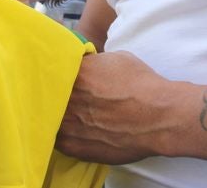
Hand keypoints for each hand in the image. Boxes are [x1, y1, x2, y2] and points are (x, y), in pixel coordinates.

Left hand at [56, 51, 179, 164]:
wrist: (159, 117)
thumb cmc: (142, 85)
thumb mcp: (115, 59)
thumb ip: (91, 63)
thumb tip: (83, 65)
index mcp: (74, 72)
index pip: (51, 69)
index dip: (57, 73)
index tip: (63, 76)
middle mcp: (65, 97)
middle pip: (48, 94)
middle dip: (55, 94)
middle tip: (70, 97)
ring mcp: (66, 124)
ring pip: (49, 118)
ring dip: (58, 115)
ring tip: (73, 115)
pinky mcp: (72, 146)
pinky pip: (58, 139)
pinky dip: (65, 134)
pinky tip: (78, 130)